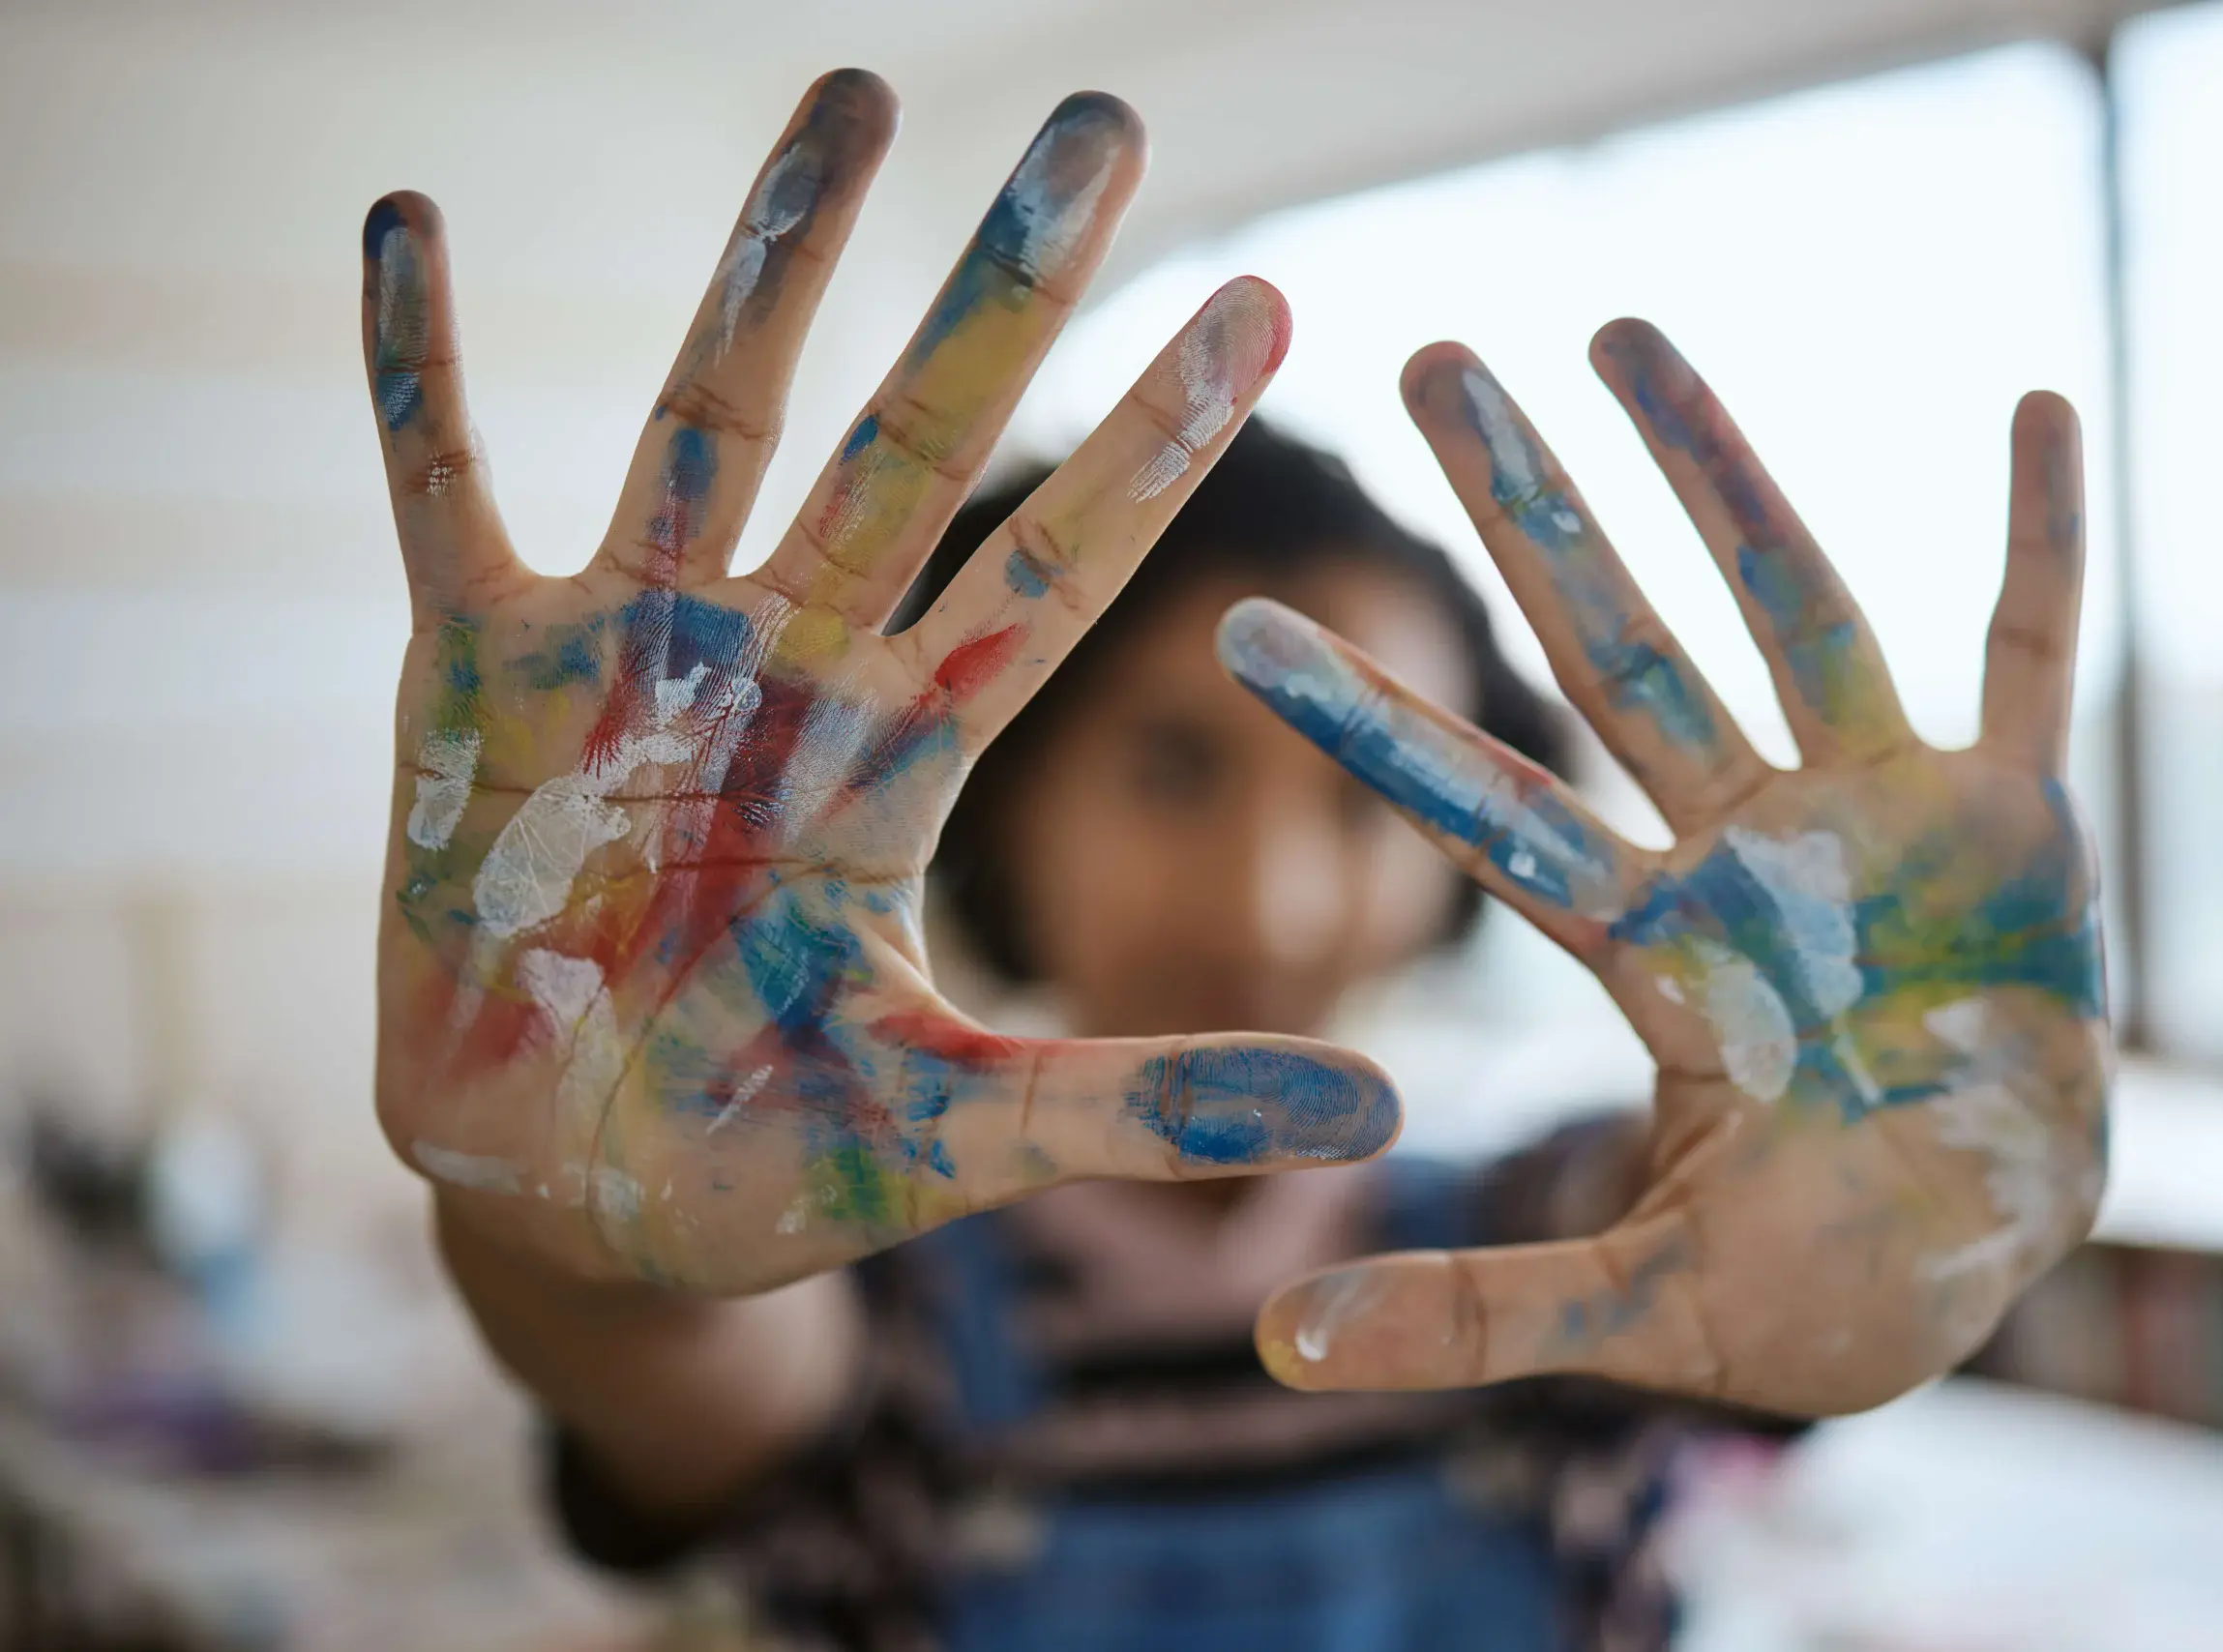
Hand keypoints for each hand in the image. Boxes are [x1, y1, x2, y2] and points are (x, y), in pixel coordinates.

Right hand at [366, 75, 1395, 1292]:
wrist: (573, 1207)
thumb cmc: (768, 1166)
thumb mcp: (961, 1133)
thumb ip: (1148, 1107)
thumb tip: (1385, 1101)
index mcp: (901, 764)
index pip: (1052, 576)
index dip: (1152, 448)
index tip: (1267, 302)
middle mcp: (784, 672)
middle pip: (913, 444)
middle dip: (1002, 291)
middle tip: (1103, 120)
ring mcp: (628, 656)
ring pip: (713, 415)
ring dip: (773, 259)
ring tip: (854, 91)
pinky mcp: (468, 677)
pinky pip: (440, 490)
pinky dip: (416, 370)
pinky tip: (402, 217)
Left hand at [1225, 325, 2107, 1413]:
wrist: (1984, 1259)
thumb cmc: (1819, 1291)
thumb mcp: (1646, 1311)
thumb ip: (1479, 1314)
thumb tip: (1278, 1351)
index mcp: (1657, 955)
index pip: (1493, 819)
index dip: (1374, 732)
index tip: (1239, 630)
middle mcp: (1746, 850)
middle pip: (1617, 652)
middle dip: (1528, 513)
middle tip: (1426, 362)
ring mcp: (1877, 815)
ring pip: (1792, 604)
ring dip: (1721, 466)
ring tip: (1621, 324)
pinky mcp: (2015, 816)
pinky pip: (2033, 651)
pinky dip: (2043, 538)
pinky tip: (2035, 407)